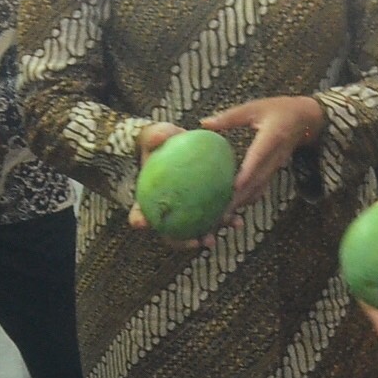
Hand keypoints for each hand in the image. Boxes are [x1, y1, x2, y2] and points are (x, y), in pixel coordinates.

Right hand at [128, 123, 215, 248]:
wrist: (180, 144)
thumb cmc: (162, 142)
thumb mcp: (156, 135)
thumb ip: (156, 135)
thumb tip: (161, 135)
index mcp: (148, 199)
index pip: (139, 212)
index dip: (139, 220)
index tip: (142, 223)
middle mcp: (167, 211)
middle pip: (169, 232)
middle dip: (181, 242)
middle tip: (194, 242)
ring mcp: (185, 213)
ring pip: (194, 231)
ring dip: (205, 237)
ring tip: (214, 239)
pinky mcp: (204, 208)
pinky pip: (214, 217)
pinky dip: (225, 221)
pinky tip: (237, 221)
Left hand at [200, 95, 323, 213]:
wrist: (306, 119)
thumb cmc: (280, 110)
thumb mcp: (255, 108)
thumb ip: (230, 117)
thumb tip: (204, 123)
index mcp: (272, 139)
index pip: (257, 161)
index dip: (245, 176)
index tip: (231, 189)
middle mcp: (275, 157)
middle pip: (256, 182)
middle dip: (238, 199)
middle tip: (219, 212)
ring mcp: (275, 167)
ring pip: (258, 189)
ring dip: (241, 203)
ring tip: (222, 216)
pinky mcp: (273, 171)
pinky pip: (260, 189)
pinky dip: (247, 199)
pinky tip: (233, 208)